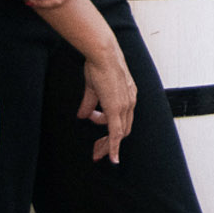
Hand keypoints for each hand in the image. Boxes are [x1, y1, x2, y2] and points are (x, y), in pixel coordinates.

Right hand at [79, 41, 136, 162]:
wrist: (103, 54)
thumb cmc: (99, 65)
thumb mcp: (93, 88)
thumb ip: (90, 103)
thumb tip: (83, 116)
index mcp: (128, 97)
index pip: (124, 120)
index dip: (114, 133)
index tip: (102, 142)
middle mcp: (130, 102)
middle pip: (123, 130)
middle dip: (110, 143)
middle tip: (97, 152)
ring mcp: (125, 105)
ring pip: (119, 134)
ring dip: (108, 145)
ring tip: (95, 150)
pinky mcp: (116, 108)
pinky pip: (116, 132)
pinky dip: (113, 147)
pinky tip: (110, 158)